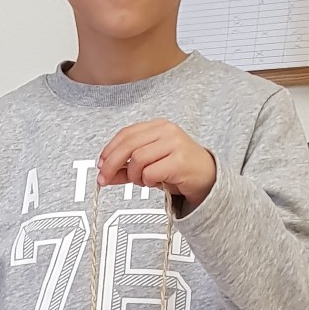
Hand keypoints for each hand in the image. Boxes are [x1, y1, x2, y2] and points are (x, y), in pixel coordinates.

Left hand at [97, 122, 215, 209]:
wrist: (208, 178)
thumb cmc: (179, 169)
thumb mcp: (149, 166)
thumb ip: (127, 168)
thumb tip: (105, 174)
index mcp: (158, 126)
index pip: (126, 134)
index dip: (109, 150)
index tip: (100, 165)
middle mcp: (166, 131)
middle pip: (128, 145)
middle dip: (111, 165)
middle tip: (104, 180)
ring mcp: (174, 144)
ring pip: (138, 160)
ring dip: (135, 176)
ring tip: (144, 181)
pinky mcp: (179, 161)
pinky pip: (151, 172)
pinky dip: (148, 181)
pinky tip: (156, 183)